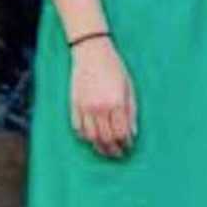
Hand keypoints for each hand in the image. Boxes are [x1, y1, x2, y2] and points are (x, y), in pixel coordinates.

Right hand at [70, 37, 137, 156]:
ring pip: (91, 137)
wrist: (91, 52)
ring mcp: (84, 107)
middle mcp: (99, 108)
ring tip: (106, 150)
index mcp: (116, 103)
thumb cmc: (114, 67)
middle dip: (114, 150)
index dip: (126, 144)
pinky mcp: (74, 105)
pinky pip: (78, 128)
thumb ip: (131, 111)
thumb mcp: (129, 87)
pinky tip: (91, 139)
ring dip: (99, 147)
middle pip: (106, 139)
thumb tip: (133, 133)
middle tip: (119, 154)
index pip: (121, 133)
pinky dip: (84, 137)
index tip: (129, 147)